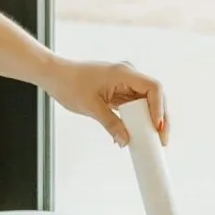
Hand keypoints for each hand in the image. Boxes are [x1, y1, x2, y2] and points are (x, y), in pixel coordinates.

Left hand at [43, 57, 168, 148]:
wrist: (53, 75)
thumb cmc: (69, 85)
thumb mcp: (91, 107)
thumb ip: (110, 124)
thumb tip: (126, 141)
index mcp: (124, 73)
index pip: (153, 88)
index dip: (159, 108)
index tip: (157, 127)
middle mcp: (128, 75)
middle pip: (154, 96)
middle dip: (160, 118)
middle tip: (161, 141)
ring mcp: (124, 83)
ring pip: (146, 103)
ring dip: (149, 121)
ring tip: (152, 142)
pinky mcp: (118, 91)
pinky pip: (133, 106)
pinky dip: (136, 120)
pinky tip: (134, 136)